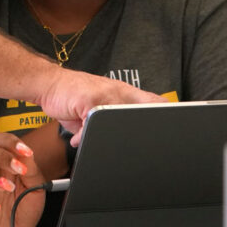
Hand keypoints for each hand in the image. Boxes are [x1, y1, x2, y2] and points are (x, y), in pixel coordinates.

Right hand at [37, 68, 166, 145]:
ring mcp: (105, 94)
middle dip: (146, 127)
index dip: (169, 114)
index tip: (177, 128)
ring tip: (97, 137)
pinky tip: (77, 138)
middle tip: (144, 142)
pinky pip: (94, 124)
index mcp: (125, 94)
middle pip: (145, 108)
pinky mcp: (89, 99)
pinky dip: (85, 136)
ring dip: (112, 132)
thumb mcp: (97, 110)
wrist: (49, 84)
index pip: (154, 102)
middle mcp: (119, 91)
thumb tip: (129, 143)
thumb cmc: (74, 97)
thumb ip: (112, 122)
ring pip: (120, 117)